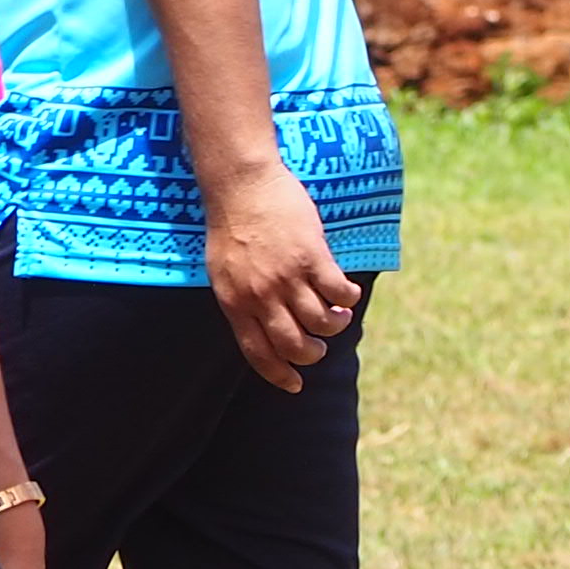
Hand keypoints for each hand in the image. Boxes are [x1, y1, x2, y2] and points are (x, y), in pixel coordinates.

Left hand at [203, 162, 359, 392]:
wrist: (241, 183)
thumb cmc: (231, 224)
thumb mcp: (222, 271)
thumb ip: (240, 299)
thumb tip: (261, 324)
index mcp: (235, 302)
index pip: (258, 353)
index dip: (279, 374)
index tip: (295, 384)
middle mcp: (261, 295)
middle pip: (294, 344)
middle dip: (312, 353)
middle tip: (319, 346)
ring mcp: (287, 277)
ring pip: (321, 322)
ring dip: (334, 325)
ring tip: (338, 315)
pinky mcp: (312, 257)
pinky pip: (338, 293)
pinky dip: (348, 299)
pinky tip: (348, 294)